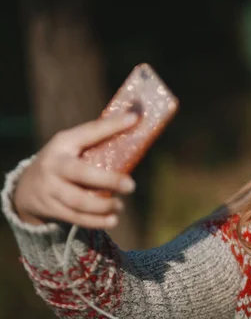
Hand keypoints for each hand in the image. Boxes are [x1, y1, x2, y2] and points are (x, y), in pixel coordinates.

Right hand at [13, 113, 138, 228]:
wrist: (25, 186)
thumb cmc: (63, 160)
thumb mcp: (73, 145)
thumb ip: (99, 138)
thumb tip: (135, 121)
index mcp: (63, 142)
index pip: (89, 131)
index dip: (111, 126)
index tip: (135, 118)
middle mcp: (54, 164)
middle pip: (82, 173)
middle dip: (108, 180)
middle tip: (131, 186)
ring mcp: (49, 188)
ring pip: (78, 201)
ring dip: (103, 206)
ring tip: (120, 206)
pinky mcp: (50, 207)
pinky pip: (74, 217)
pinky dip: (95, 221)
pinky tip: (112, 220)